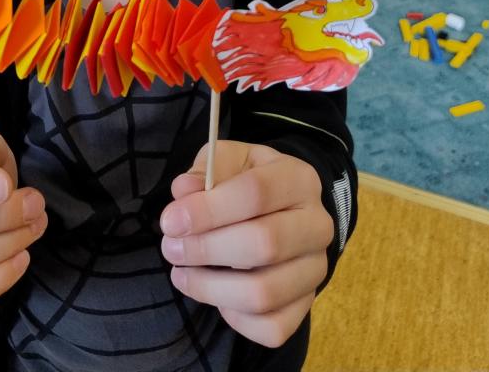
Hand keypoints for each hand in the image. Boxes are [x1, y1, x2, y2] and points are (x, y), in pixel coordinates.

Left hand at [160, 141, 332, 348]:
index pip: (256, 193)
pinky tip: (214, 293)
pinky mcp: (307, 305)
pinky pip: (270, 327)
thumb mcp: (228, 161)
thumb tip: (183, 191)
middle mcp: (317, 226)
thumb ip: (205, 171)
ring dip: (210, 287)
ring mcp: (315, 269)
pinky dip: (233, 316)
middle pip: (263, 244)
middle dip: (206, 249)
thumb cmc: (248, 180)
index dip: (208, 209)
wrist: (283, 210)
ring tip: (181, 273)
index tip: (170, 221)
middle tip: (171, 247)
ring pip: (264, 293)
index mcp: (298, 179)